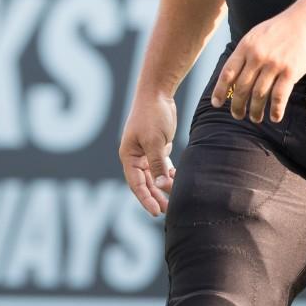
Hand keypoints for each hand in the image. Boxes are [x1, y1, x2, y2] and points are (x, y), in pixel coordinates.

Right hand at [119, 94, 177, 215]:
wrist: (157, 93)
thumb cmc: (152, 114)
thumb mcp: (155, 140)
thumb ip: (157, 163)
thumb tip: (161, 185)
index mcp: (129, 156)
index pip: (136, 184)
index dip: (146, 199)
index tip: (156, 212)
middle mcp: (135, 156)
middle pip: (145, 182)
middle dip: (155, 196)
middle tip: (167, 210)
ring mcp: (146, 152)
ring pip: (154, 175)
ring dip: (162, 187)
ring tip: (174, 200)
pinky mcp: (157, 146)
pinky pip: (161, 166)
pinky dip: (168, 174)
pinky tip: (176, 181)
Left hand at [211, 11, 305, 122]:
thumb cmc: (282, 28)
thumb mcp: (257, 34)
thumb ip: (245, 52)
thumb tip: (233, 74)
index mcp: (246, 46)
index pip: (228, 73)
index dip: (220, 91)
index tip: (217, 104)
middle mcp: (257, 56)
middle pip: (241, 87)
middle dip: (237, 105)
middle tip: (237, 115)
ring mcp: (274, 64)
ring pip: (259, 95)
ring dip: (255, 111)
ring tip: (255, 118)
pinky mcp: (290, 71)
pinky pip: (279, 96)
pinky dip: (275, 110)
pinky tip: (275, 117)